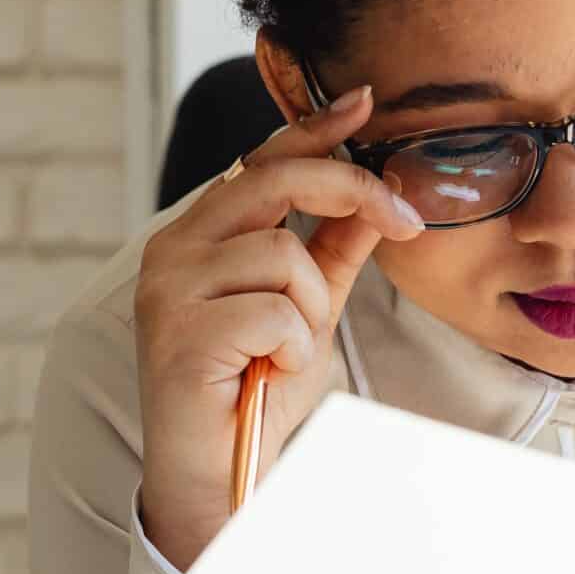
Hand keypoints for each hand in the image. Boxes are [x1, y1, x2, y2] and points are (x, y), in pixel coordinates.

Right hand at [132, 86, 423, 570]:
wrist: (218, 472)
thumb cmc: (256, 388)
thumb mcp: (309, 308)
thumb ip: (334, 250)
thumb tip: (376, 195)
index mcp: (201, 234)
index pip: (261, 161)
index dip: (313, 128)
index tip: (365, 101)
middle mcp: (174, 248)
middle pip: (274, 180)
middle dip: (352, 190)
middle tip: (406, 217)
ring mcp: (168, 287)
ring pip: (283, 254)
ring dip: (309, 308)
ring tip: (286, 348)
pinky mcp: (178, 330)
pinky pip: (275, 310)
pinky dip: (293, 346)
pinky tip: (267, 371)